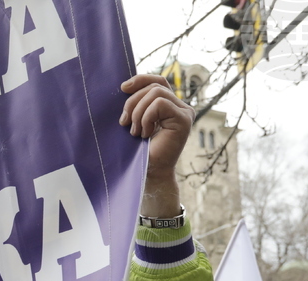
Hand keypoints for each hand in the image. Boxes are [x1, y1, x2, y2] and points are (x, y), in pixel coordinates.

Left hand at [119, 74, 192, 217]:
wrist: (148, 173)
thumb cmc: (139, 151)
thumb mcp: (134, 121)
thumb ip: (136, 104)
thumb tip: (125, 86)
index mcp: (169, 105)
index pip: (158, 81)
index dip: (141, 80)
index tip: (122, 88)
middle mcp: (180, 107)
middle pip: (154, 86)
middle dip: (133, 102)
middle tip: (123, 123)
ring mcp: (184, 112)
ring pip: (156, 94)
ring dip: (138, 112)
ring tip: (135, 132)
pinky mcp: (184, 119)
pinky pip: (160, 104)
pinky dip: (146, 117)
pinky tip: (145, 134)